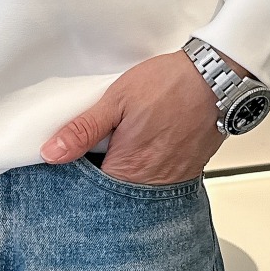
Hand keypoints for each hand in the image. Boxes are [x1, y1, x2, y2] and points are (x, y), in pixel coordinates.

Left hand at [38, 47, 254, 183]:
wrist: (216, 77)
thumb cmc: (170, 85)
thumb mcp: (116, 100)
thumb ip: (83, 129)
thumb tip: (52, 152)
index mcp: (128, 168)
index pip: (90, 190)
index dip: (78, 177)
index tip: (74, 161)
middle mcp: (151, 182)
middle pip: (114, 193)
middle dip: (102, 175)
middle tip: (103, 147)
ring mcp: (172, 180)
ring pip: (136, 188)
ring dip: (125, 172)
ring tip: (126, 143)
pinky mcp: (188, 172)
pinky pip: (159, 182)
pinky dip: (147, 169)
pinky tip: (146, 146)